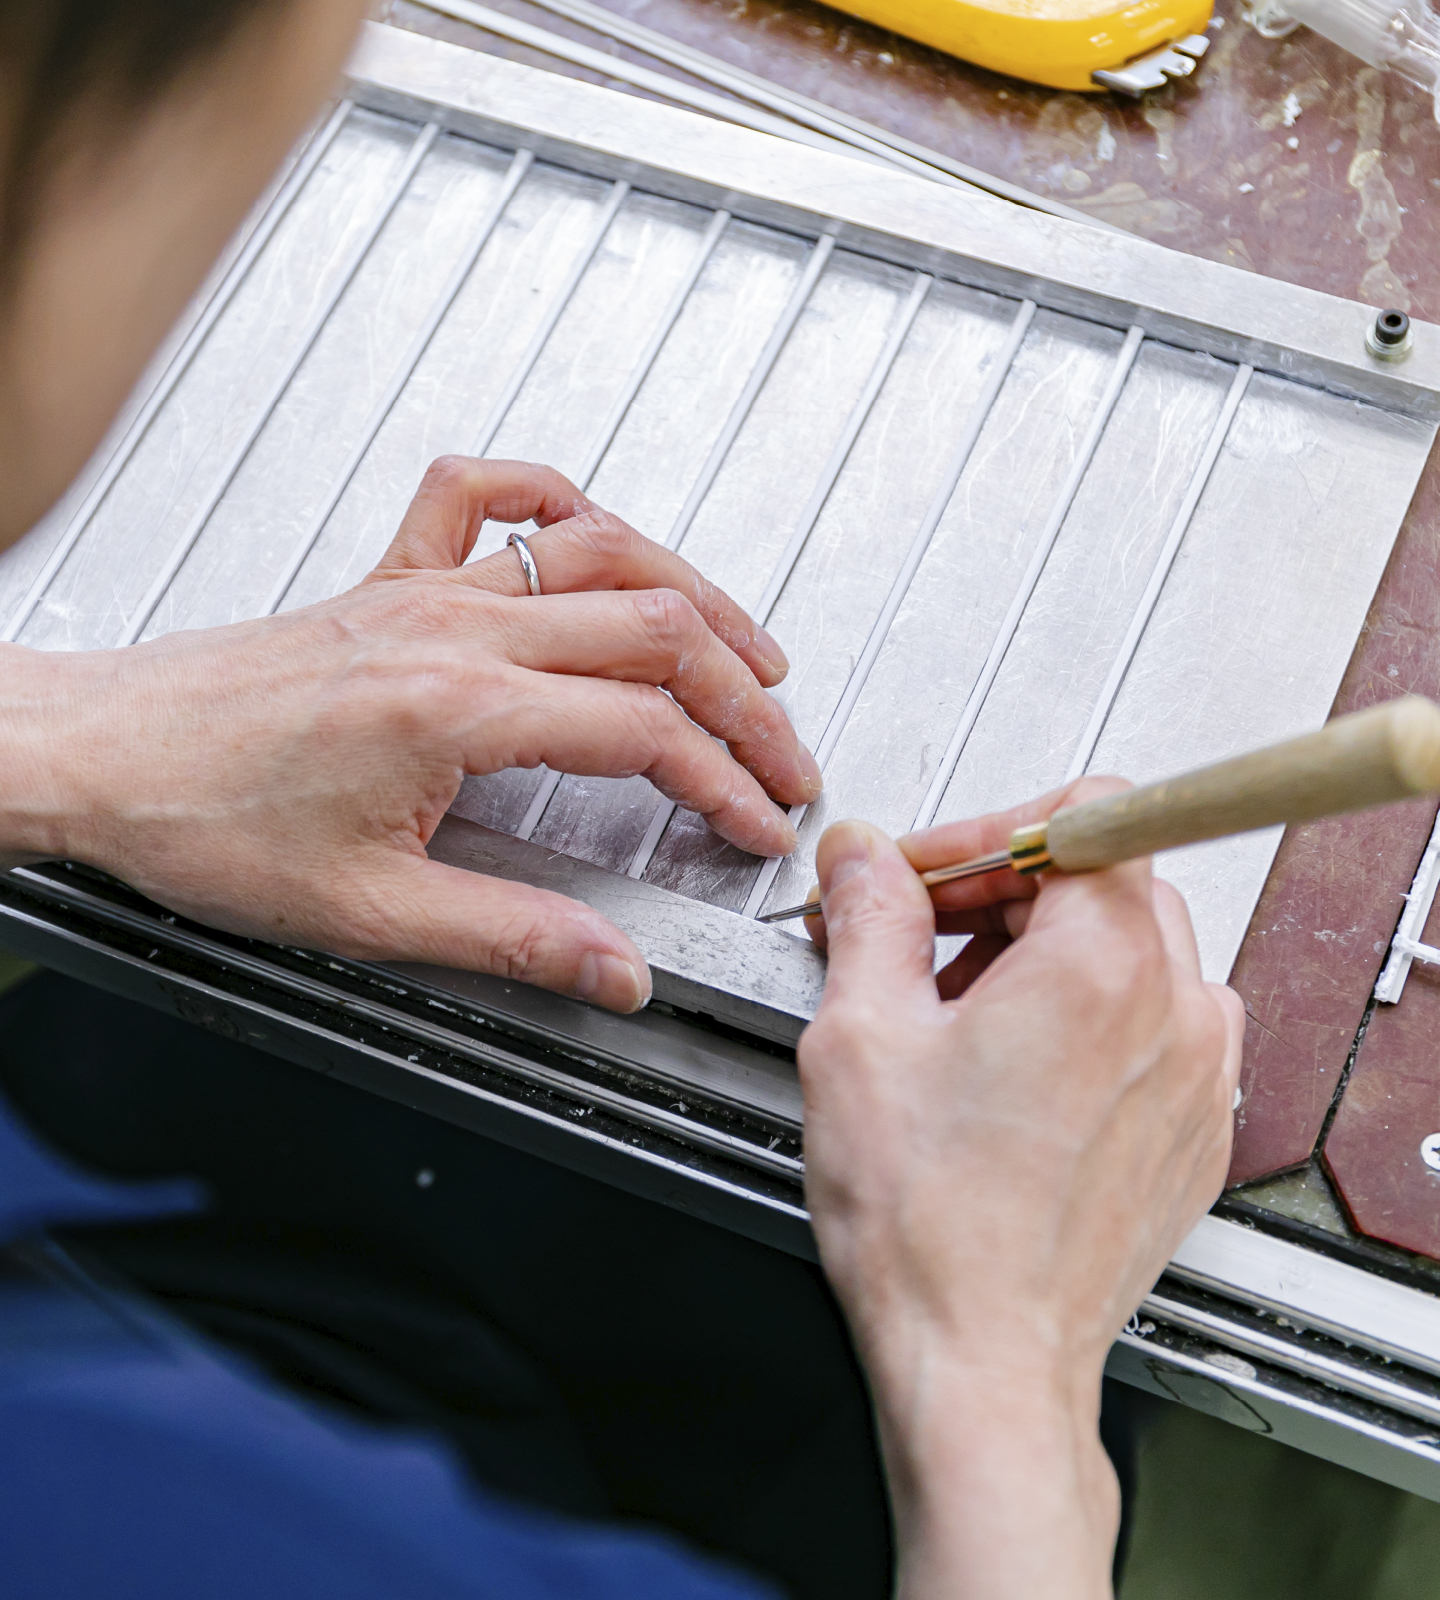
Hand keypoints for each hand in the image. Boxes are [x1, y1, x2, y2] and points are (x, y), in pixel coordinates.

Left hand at [0, 458, 819, 1012]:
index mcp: (457, 709)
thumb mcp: (370, 910)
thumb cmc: (203, 821)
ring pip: (600, 551)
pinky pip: (486, 494)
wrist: (99, 757)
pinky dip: (556, 498)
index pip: (644, 730)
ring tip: (751, 647)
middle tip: (787, 751)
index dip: (725, 779)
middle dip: (746, 695)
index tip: (759, 820)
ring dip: (693, 595)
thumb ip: (513, 936)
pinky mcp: (391, 579)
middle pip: (654, 628)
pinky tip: (592, 526)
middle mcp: (453, 628)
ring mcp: (424, 589)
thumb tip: (615, 971)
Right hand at [797, 782, 1242, 1599]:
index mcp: (1102, 964)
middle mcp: (1176, 1011)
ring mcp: (1200, 1075)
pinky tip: (1005, 1075)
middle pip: (1101, 882)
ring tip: (953, 1019)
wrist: (984, 1358)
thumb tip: (863, 855)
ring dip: (1040, 958)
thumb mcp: (859, 1036)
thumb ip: (870, 913)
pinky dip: (1082, 1023)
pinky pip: (1150, 1029)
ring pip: (1128, 954)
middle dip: (1000, 897)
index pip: (1079, 815)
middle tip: (917, 941)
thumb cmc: (931, 1225)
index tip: (927, 877)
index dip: (984, 835)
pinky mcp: (1195, 1130)